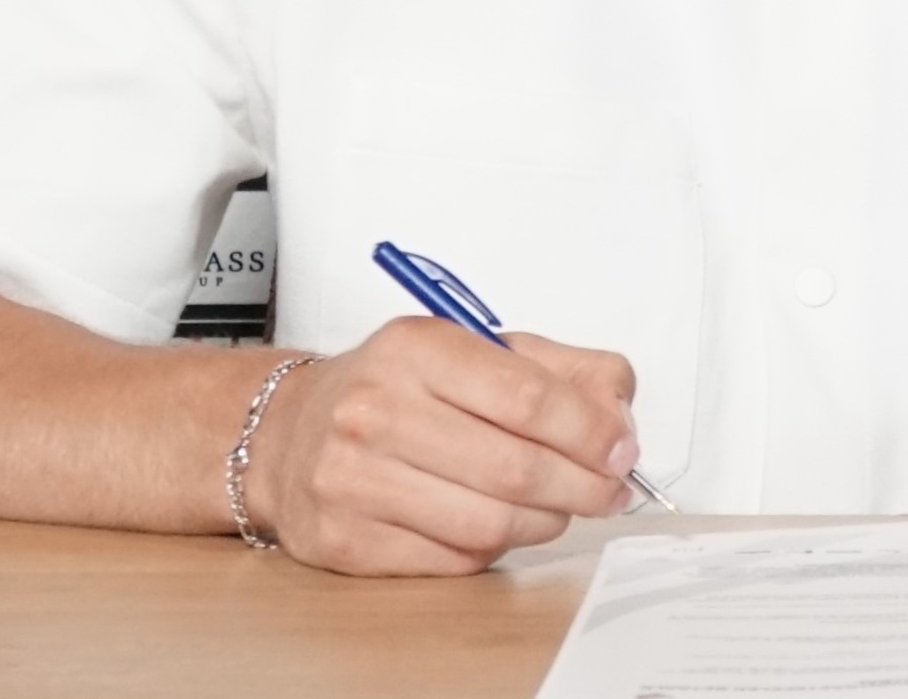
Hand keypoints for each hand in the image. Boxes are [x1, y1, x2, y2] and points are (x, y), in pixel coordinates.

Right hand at [240, 316, 642, 575]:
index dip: (590, 431)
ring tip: (555, 507)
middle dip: (582, 486)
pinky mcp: (346, 539)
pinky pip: (454, 560)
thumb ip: (558, 371)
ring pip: (490, 523)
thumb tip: (618, 413)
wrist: (286, 433)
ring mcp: (353, 478)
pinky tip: (495, 524)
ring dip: (544, 522)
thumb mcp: (471, 351)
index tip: (621, 451)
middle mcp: (375, 410)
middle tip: (608, 491)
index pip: (526, 396)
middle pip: (515, 467)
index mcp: (415, 348)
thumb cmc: (391, 391)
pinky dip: (493, 550)